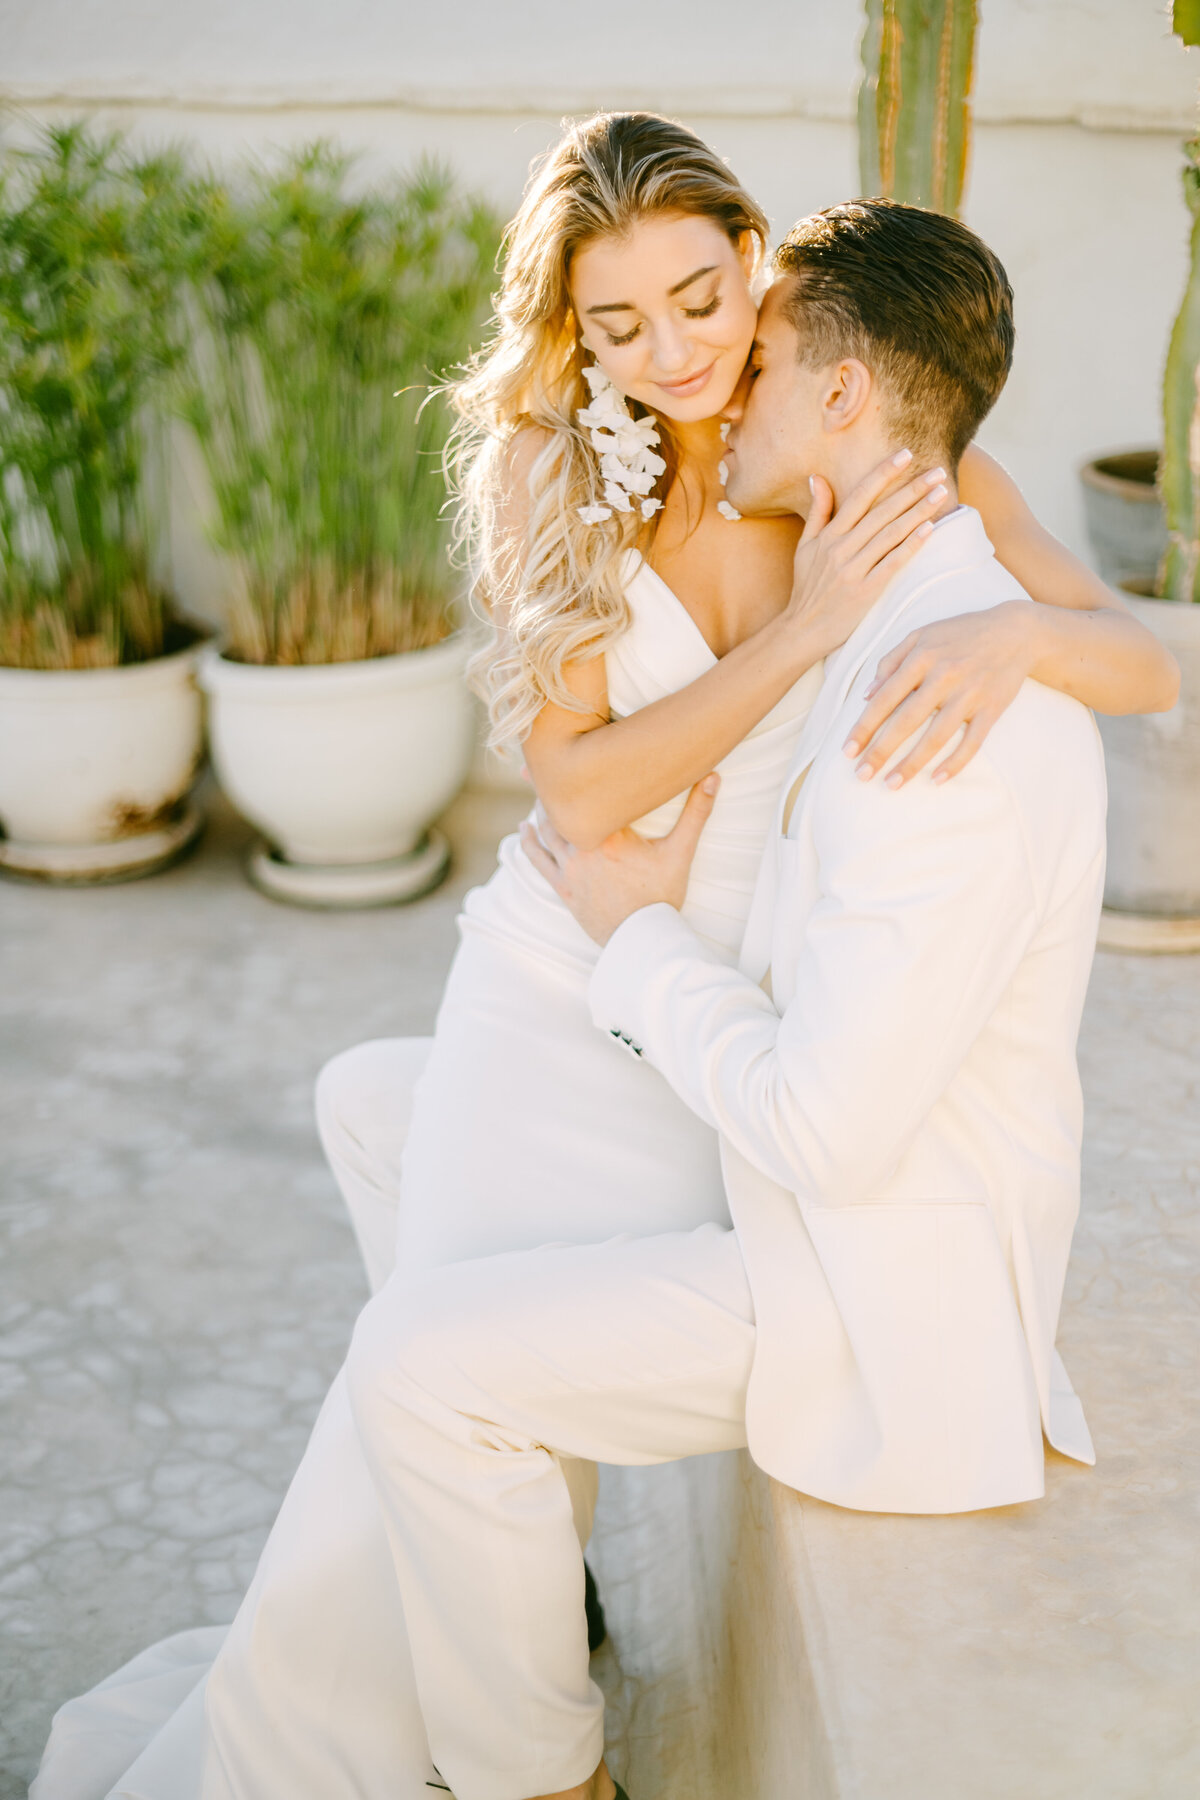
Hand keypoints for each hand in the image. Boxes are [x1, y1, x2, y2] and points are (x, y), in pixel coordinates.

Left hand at [520, 775, 719, 945]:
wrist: (643, 940)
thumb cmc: (663, 896)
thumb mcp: (681, 852)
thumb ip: (697, 812)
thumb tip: (714, 776)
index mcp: (611, 833)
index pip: (589, 791)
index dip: (575, 767)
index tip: (568, 745)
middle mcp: (583, 847)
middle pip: (559, 806)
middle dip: (551, 784)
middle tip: (542, 759)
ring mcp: (570, 869)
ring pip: (546, 829)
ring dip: (541, 808)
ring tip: (539, 788)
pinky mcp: (563, 888)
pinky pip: (539, 859)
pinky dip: (529, 842)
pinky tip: (523, 828)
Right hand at [782, 450, 949, 661]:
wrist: (802, 630)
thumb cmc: (807, 588)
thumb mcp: (805, 547)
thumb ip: (817, 512)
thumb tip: (818, 477)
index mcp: (829, 535)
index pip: (860, 496)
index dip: (884, 473)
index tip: (906, 455)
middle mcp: (841, 549)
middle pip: (882, 512)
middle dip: (911, 489)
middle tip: (938, 472)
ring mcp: (853, 570)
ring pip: (890, 534)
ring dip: (918, 512)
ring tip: (940, 495)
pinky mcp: (865, 592)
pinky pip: (892, 564)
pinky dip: (910, 546)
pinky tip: (929, 530)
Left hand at [843, 600, 1037, 788]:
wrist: (1016, 631)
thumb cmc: (961, 633)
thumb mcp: (922, 635)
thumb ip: (890, 661)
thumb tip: (866, 694)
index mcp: (922, 658)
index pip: (885, 699)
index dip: (864, 727)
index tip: (848, 751)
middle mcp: (944, 676)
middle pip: (906, 721)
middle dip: (881, 751)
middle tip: (862, 774)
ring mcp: (970, 694)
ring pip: (936, 736)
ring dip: (912, 764)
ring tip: (891, 784)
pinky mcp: (992, 708)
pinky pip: (972, 742)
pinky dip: (955, 762)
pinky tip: (937, 780)